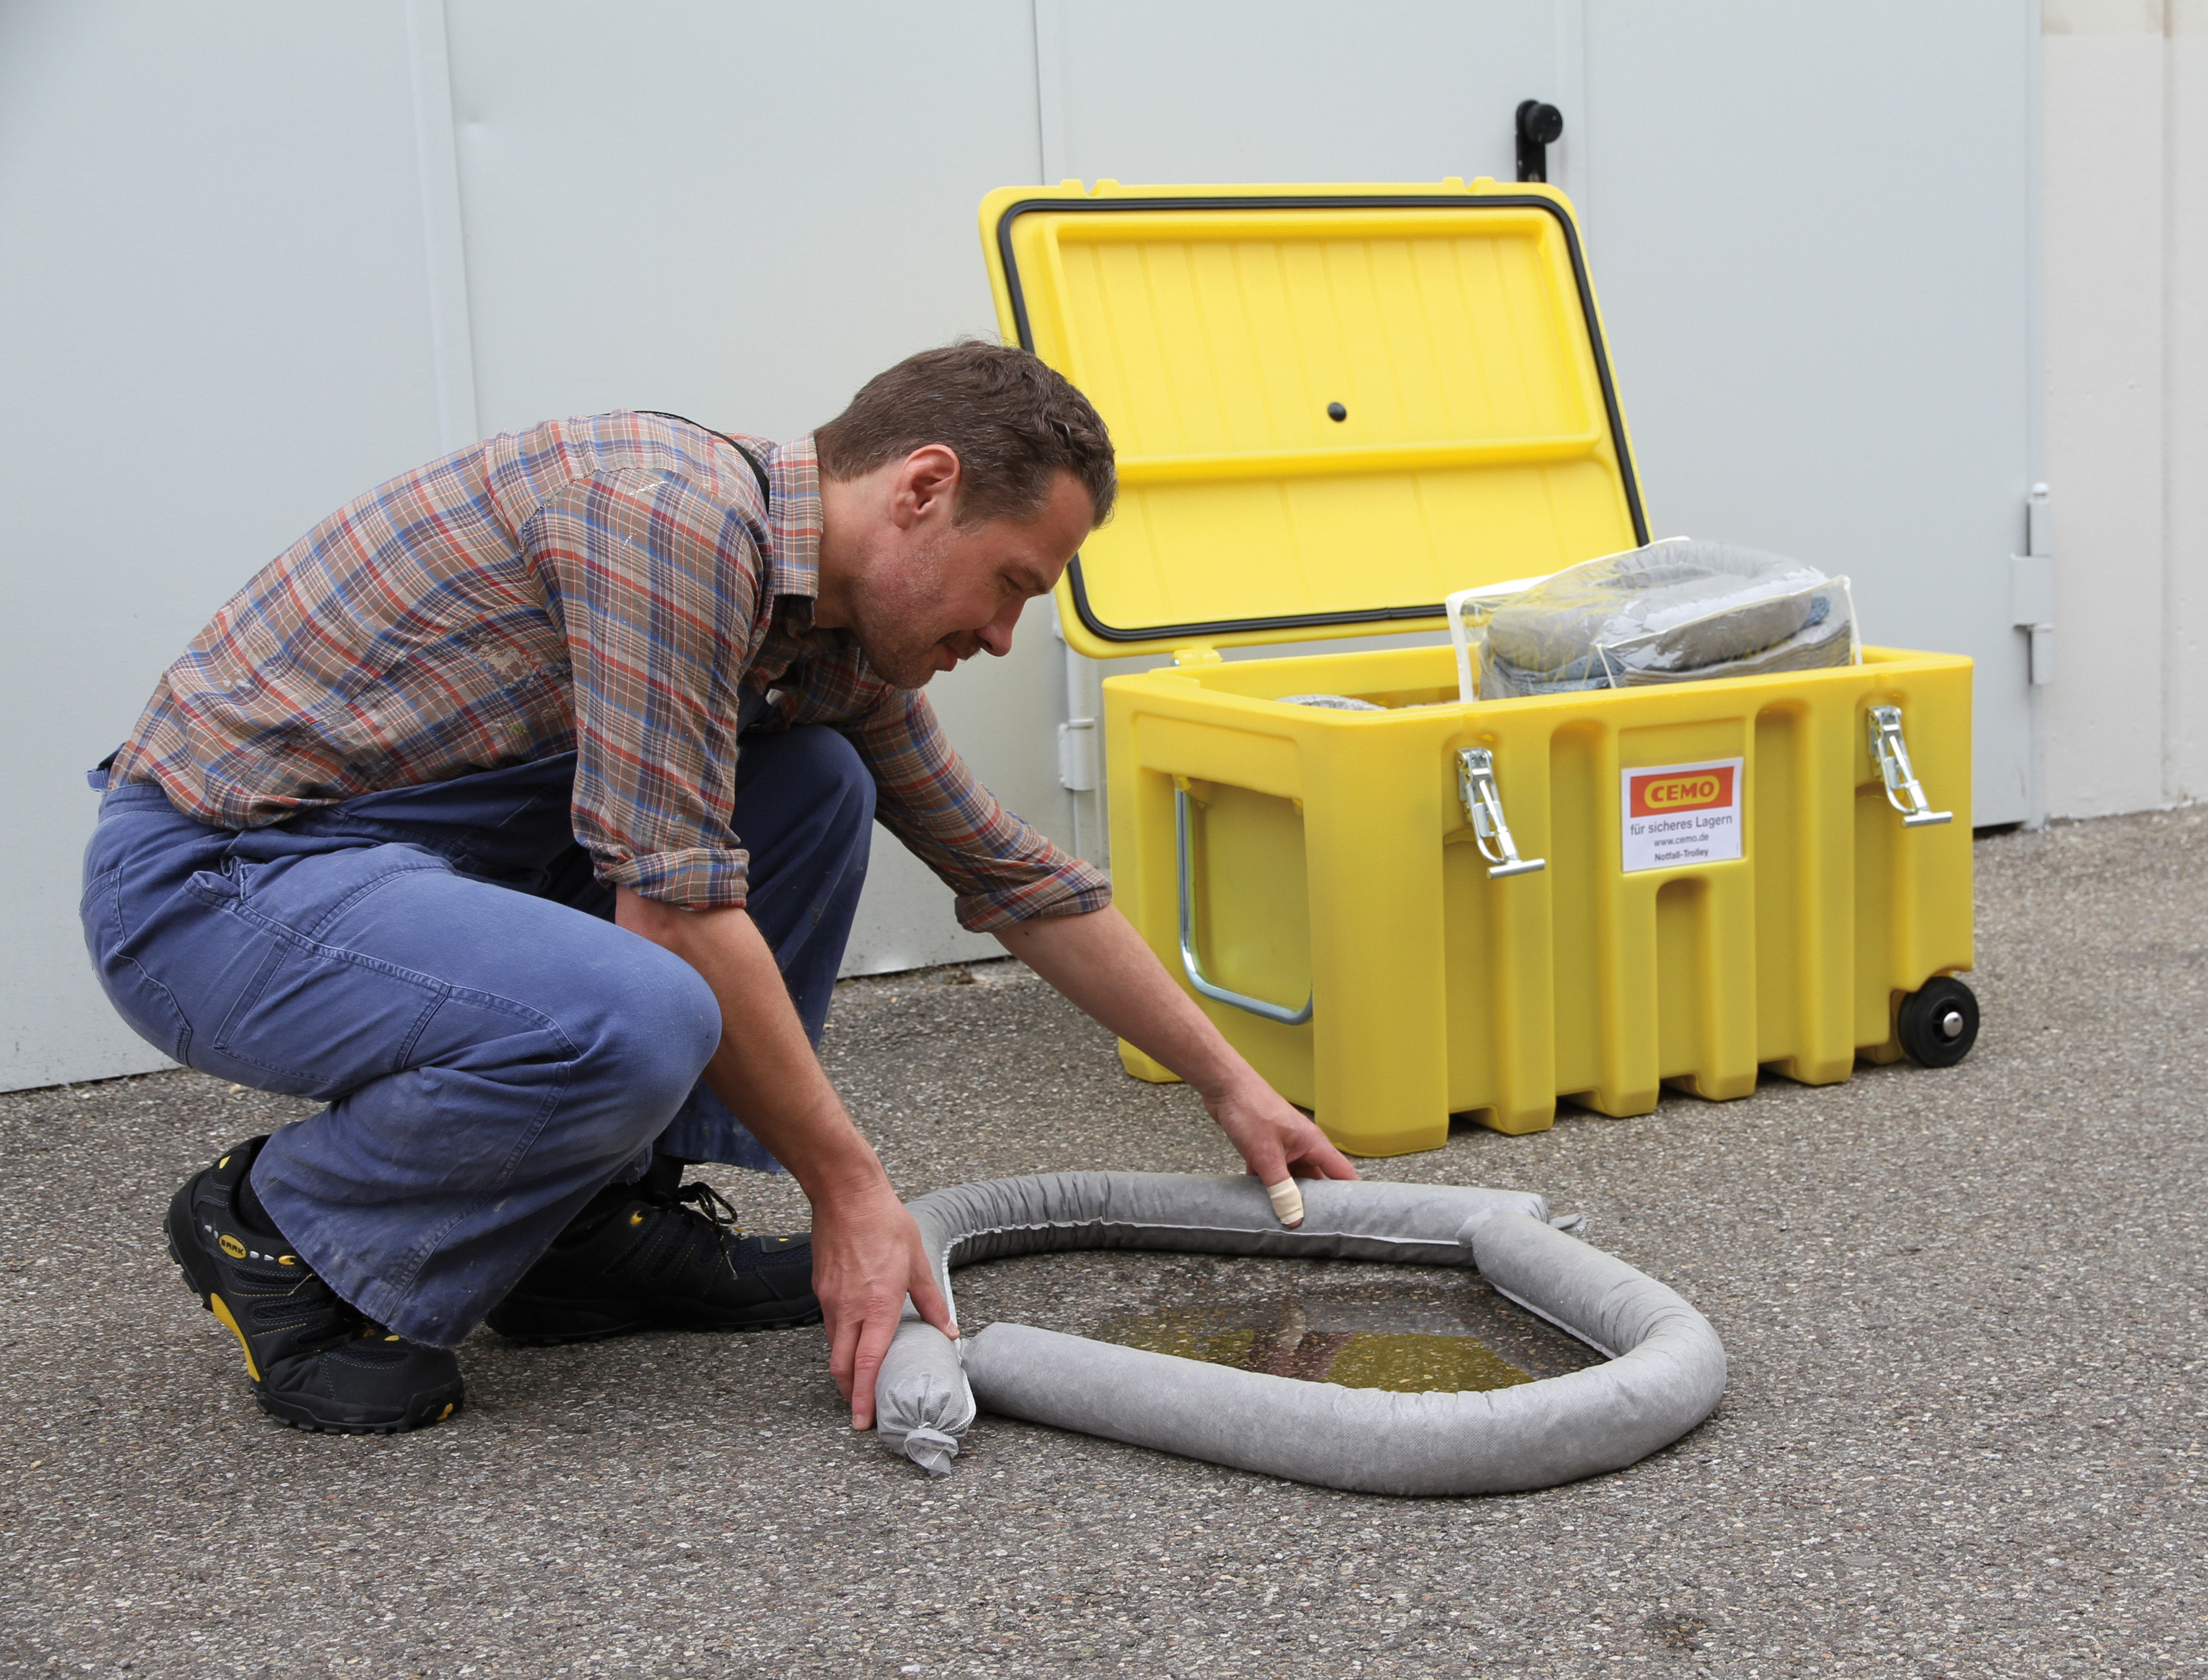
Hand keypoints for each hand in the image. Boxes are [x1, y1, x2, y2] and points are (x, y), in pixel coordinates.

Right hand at [808, 1178, 956, 1430]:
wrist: (846, 1195)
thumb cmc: (885, 1224)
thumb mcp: (918, 1262)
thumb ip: (932, 1302)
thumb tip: (949, 1331)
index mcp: (878, 1305)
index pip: (868, 1363)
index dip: (865, 1396)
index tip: (863, 1421)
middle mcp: (850, 1308)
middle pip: (842, 1366)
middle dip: (850, 1395)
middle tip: (860, 1414)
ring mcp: (831, 1299)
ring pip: (833, 1347)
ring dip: (844, 1370)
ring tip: (858, 1383)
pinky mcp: (821, 1288)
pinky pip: (829, 1325)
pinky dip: (839, 1342)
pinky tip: (851, 1341)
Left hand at [1203, 1075, 1359, 1210]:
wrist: (1224, 1088)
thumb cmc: (1251, 1110)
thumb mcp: (1267, 1157)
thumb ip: (1280, 1189)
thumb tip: (1293, 1218)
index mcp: (1313, 1143)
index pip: (1342, 1173)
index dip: (1349, 1194)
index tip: (1351, 1216)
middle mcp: (1302, 1146)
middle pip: (1315, 1180)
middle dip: (1312, 1202)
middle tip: (1311, 1227)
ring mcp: (1283, 1147)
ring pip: (1290, 1178)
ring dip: (1286, 1195)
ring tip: (1285, 1220)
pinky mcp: (1265, 1148)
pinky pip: (1271, 1174)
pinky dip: (1266, 1187)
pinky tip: (1259, 1203)